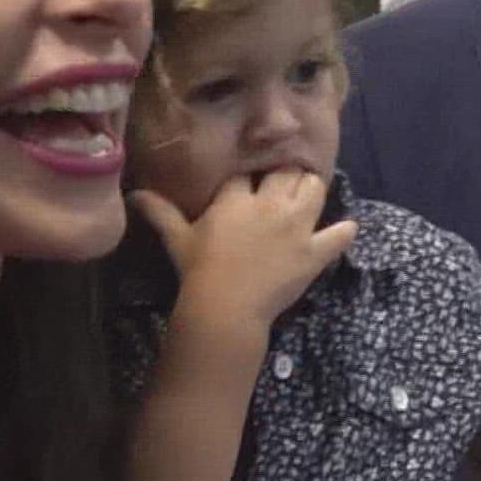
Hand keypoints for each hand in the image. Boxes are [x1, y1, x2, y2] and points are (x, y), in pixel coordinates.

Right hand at [131, 170, 355, 327]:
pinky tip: (345, 228)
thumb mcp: (178, 239)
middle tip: (283, 182)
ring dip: (312, 189)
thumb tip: (134, 193)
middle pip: (287, 173)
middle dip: (286, 174)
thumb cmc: (198, 271)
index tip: (251, 179)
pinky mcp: (315, 253)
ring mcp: (297, 228)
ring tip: (307, 195)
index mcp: (237, 199)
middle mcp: (271, 205)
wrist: (225, 308)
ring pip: (315, 190)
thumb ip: (160, 213)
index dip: (250, 174)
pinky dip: (344, 231)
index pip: (247, 172)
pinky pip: (339, 236)